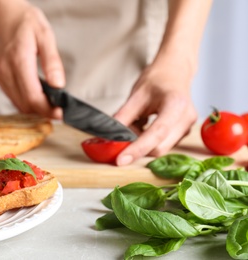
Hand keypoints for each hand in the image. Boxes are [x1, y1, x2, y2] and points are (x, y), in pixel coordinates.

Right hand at [0, 0, 64, 118]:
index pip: (33, 97)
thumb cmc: (23, 21)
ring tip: (51, 106)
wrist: (1, 13)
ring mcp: (0, 76)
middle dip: (43, 112)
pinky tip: (38, 98)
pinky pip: (13, 98)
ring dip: (35, 109)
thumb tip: (59, 85)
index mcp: (19, 61)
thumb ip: (52, 62)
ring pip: (18, 104)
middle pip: (25, 105)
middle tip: (59, 112)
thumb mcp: (44, 35)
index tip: (61, 114)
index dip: (47, 110)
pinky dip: (26, 102)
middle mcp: (6, 72)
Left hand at [113, 51, 197, 165]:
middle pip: (159, 147)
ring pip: (161, 148)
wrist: (175, 71)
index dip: (137, 149)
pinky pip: (163, 144)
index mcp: (176, 105)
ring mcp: (187, 127)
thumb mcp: (136, 94)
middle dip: (137, 148)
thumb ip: (124, 116)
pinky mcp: (183, 132)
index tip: (121, 160)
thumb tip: (109, 137)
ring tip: (136, 123)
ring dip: (143, 144)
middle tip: (121, 136)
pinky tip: (143, 125)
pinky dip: (148, 141)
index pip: (156, 133)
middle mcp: (186, 119)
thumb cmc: (157, 79)